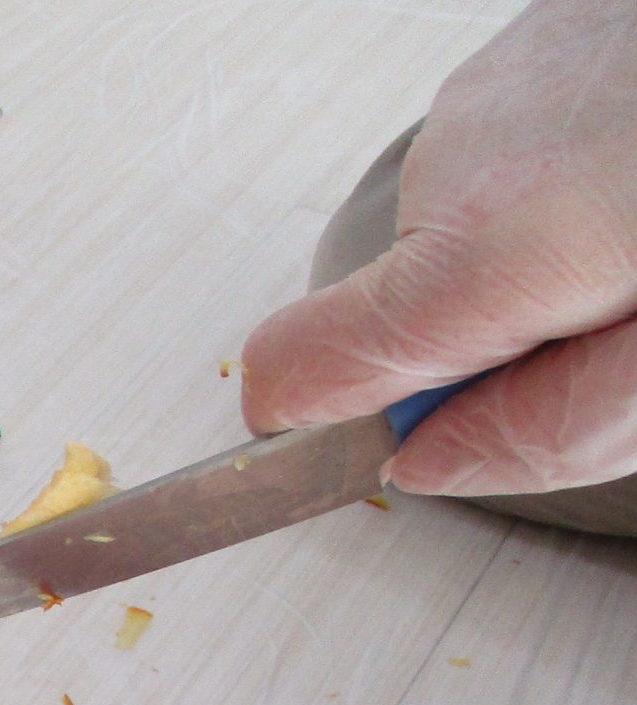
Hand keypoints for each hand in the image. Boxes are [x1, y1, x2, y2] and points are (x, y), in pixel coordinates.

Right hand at [240, 0, 636, 495]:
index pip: (296, 370)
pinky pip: (522, 156)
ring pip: (472, 231)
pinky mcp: (546, 44)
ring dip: (555, 261)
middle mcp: (469, 155)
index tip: (404, 444)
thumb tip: (432, 465)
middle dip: (504, 345)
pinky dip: (582, 186)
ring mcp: (501, 86)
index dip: (328, 429)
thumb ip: (554, 427)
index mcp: (493, 249)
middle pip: (408, 308)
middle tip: (636, 331)